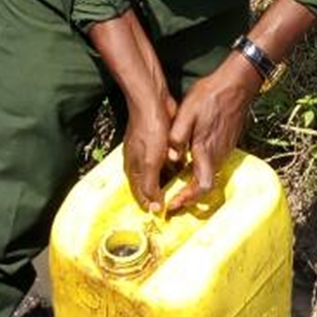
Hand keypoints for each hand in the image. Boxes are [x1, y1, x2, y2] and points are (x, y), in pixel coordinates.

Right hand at [124, 90, 177, 210]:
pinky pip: (166, 159)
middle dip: (160, 195)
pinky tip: (183, 169)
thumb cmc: (149, 131)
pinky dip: (174, 166)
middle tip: (176, 203)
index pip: (140, 194)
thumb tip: (153, 208)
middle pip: (150, 185)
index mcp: (133, 169)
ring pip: (159, 172)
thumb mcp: (150, 162)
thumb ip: (150, 185)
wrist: (152, 101)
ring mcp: (149, 151)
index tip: (164, 214)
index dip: (151, 205)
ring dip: (168, 180)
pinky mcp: (159, 141)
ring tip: (182, 189)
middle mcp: (139, 162)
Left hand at [166, 55, 261, 209]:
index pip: (202, 187)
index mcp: (207, 150)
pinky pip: (213, 163)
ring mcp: (225, 149)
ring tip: (177, 185)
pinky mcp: (226, 143)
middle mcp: (218, 155)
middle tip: (172, 199)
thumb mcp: (187, 112)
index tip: (174, 204)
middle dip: (188, 196)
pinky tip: (189, 163)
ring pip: (209, 174)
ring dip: (194, 184)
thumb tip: (172, 156)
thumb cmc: (211, 96)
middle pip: (205, 185)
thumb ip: (178, 135)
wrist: (236, 84)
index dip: (188, 199)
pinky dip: (200, 170)